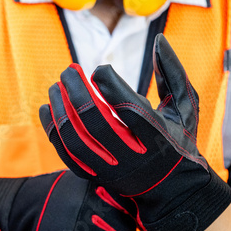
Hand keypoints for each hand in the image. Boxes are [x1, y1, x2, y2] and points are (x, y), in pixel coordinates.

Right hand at [0, 170, 135, 230]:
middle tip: (101, 229)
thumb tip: (131, 202)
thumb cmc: (53, 195)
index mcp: (96, 192)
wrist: (23, 212)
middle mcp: (91, 212)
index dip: (125, 217)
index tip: (118, 217)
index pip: (129, 212)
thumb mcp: (79, 182)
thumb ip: (104, 190)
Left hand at [39, 34, 230, 230]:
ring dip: (60, 110)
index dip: (109, 84)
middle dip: (77, 91)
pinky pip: (66, 154)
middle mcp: (133, 156)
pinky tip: (46, 109)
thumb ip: (172, 73)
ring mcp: (111, 169)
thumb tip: (159, 39)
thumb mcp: (185, 107)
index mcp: (158, 136)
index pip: (128, 107)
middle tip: (69, 70)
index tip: (98, 69)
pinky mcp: (96, 176)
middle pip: (95, 122)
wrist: (173, 191)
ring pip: (76, 139)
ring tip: (54, 87)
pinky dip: (53, 131)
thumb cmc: (179, 141)